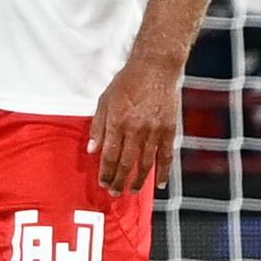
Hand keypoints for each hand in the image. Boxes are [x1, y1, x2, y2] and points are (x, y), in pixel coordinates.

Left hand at [86, 54, 180, 195]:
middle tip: (115, 192)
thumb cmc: (128, 82)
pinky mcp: (169, 129)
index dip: (106, 172)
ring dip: (138, 180)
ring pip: (145, 163)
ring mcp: (154, 131)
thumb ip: (98, 126)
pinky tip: (159, 183)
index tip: (103, 182)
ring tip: (132, 191)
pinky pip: (166, 156)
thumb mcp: (105, 100)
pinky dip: (162, 171)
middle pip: (126, 164)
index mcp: (117, 122)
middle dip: (119, 181)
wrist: (155, 68)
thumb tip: (91, 149)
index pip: (109, 156)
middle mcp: (136, 129)